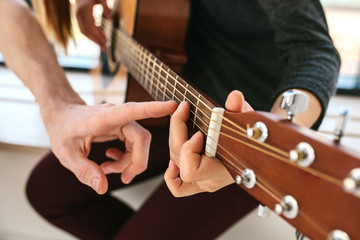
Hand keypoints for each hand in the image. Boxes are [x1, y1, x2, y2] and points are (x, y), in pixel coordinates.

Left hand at [44, 100, 176, 194]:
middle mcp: (117, 117)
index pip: (133, 111)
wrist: (61, 116)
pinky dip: (126, 157)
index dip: (154, 109)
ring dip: (129, 162)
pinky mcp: (122, 127)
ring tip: (106, 170)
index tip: (173, 105)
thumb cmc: (62, 130)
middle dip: (136, 162)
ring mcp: (121, 121)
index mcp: (104, 118)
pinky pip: (134, 144)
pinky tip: (109, 161)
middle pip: (141, 139)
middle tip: (123, 179)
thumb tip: (103, 187)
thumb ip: (84, 170)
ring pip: (139, 144)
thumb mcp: (66, 154)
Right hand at [76, 0, 110, 50]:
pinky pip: (83, 29)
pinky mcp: (77, 16)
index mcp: (85, 8)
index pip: (91, 26)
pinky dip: (90, 35)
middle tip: (104, 48)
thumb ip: (105, 6)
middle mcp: (79, 12)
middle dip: (96, 41)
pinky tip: (97, 38)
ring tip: (102, 45)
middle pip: (86, 31)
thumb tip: (110, 19)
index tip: (106, 42)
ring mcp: (77, 15)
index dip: (98, 36)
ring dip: (93, 40)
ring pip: (83, 31)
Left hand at [165, 90, 252, 196]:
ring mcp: (203, 182)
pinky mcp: (199, 182)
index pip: (190, 171)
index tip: (199, 132)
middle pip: (179, 160)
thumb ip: (239, 110)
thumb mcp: (246, 120)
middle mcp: (209, 180)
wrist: (259, 149)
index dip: (189, 150)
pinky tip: (174, 158)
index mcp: (221, 171)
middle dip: (177, 131)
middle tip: (184, 110)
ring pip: (175, 163)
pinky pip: (178, 187)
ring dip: (174, 139)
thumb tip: (235, 96)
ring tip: (182, 119)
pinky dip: (171, 174)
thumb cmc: (253, 136)